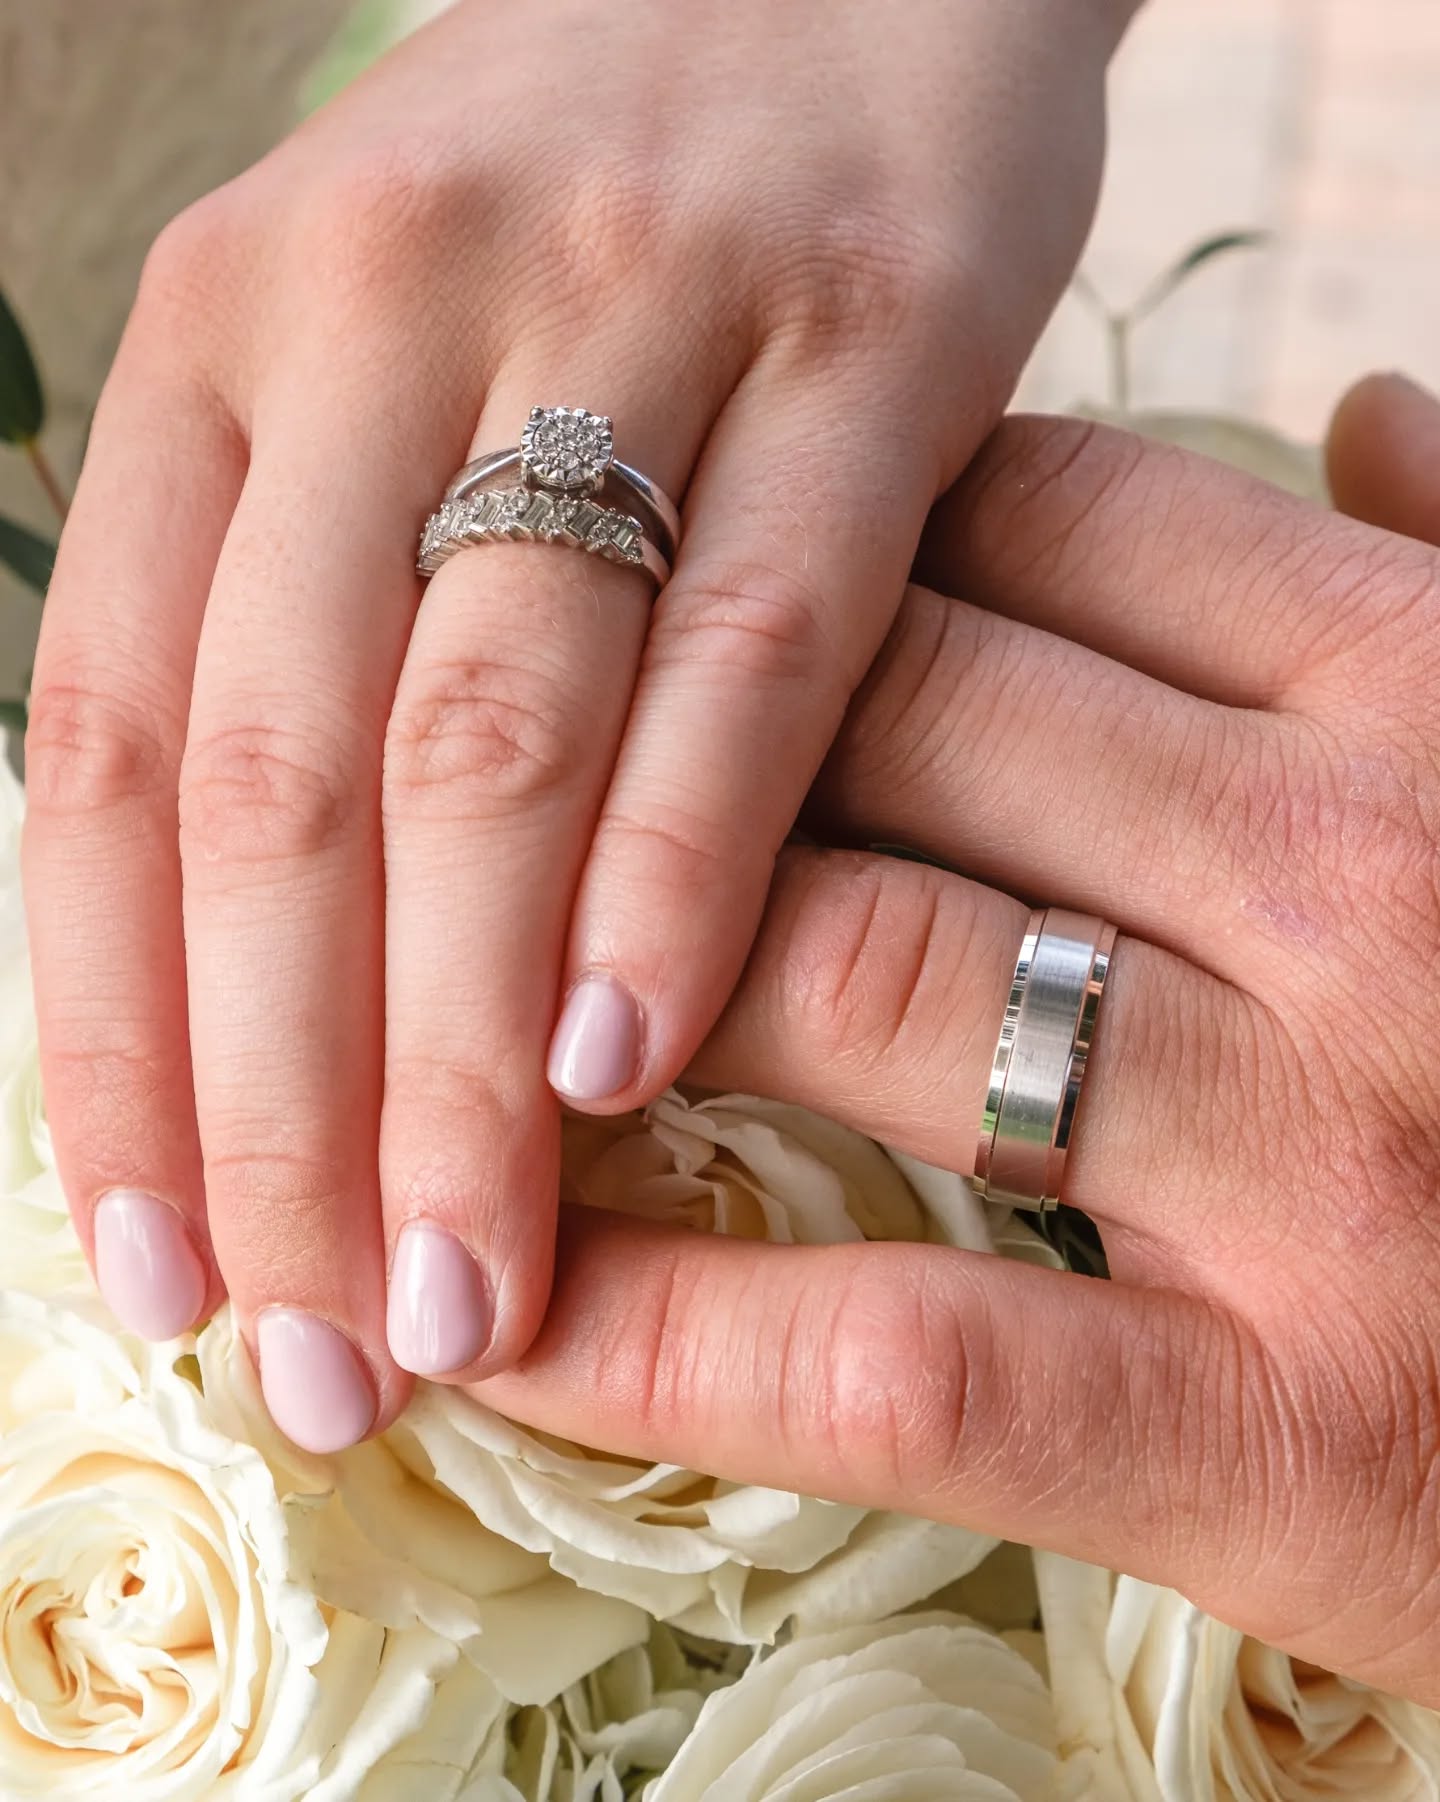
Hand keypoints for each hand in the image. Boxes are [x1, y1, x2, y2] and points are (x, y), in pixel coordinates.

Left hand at [21, 0, 1133, 1447]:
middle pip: (292, 779)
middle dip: (286, 1105)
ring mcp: (634, 309)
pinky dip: (676, 865)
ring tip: (454, 1277)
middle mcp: (392, 306)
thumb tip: (276, 999)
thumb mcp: (376, 380)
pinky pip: (758, 641)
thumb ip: (317, 640)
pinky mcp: (872, 337)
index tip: (156, 1272)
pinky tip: (620, 1058)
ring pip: (501, 733)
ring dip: (455, 1046)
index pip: (115, 750)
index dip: (121, 1042)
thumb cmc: (586, 237)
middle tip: (323, 1350)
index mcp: (227, 343)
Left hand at [472, 376, 1439, 1705]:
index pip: (1015, 521)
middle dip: (647, 748)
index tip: (653, 601)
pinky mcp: (1272, 1432)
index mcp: (1422, 688)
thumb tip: (1363, 405)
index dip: (787, 549)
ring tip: (424, 1018)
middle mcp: (1362, 878)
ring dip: (590, 996)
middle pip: (879, 721)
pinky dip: (663, 1334)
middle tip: (470, 788)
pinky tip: (501, 1316)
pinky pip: (892, 1341)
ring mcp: (1312, 1152)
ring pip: (849, 977)